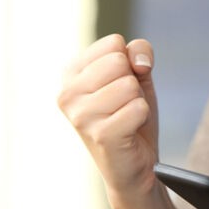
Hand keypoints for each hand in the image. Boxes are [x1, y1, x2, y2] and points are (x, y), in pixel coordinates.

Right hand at [57, 34, 159, 196]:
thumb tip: (139, 63)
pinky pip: (138, 107)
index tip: (121, 84)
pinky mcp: (100, 134)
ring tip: (125, 118)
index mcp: (70, 74)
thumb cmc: (131, 116)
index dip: (130, 62)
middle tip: (124, 105)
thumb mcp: (137, 75)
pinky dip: (142, 118)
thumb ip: (138, 52)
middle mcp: (66, 93)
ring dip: (137, 102)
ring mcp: (80, 115)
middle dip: (133, 82)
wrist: (135, 165)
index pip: (113, 43)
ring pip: (129, 85)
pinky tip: (129, 131)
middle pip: (119, 61)